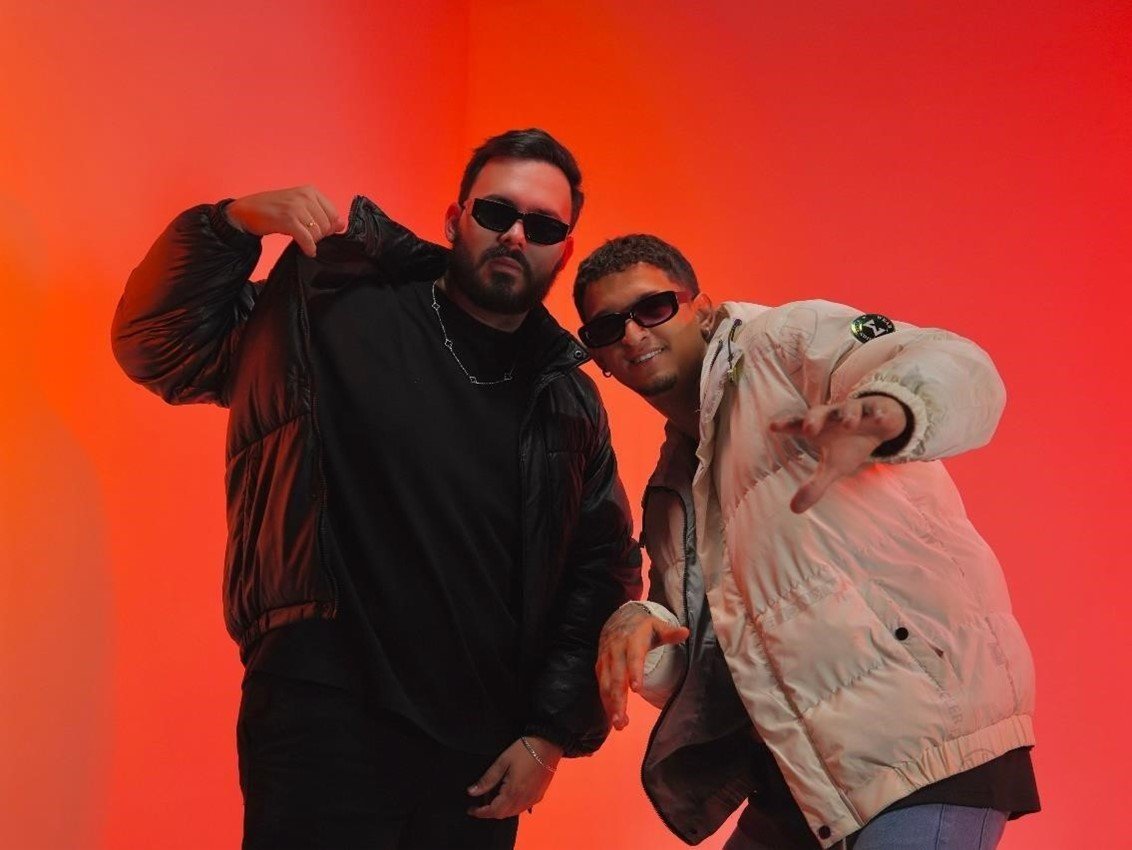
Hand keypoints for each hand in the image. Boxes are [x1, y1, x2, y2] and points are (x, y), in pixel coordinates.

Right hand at [225, 186, 345, 257]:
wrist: (245, 211)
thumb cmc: (273, 210)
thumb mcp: (299, 207)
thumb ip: (320, 214)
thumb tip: (342, 225)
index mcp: (310, 191)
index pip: (333, 214)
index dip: (328, 228)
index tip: (316, 232)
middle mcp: (305, 196)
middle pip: (327, 225)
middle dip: (319, 236)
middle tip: (306, 237)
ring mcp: (296, 207)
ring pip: (318, 233)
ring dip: (312, 242)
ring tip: (301, 240)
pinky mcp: (288, 219)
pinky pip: (307, 239)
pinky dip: (309, 248)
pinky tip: (307, 251)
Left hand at [467, 736, 561, 818]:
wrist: (549, 744)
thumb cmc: (524, 750)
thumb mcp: (503, 761)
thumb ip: (488, 779)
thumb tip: (472, 792)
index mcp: (513, 792)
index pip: (494, 811)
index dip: (480, 812)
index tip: (470, 809)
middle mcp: (524, 800)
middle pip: (503, 814)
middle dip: (490, 812)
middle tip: (479, 804)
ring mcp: (533, 799)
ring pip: (513, 813)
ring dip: (501, 810)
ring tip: (492, 799)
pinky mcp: (539, 796)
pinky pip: (522, 808)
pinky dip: (512, 807)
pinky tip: (508, 796)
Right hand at [596, 604, 688, 729]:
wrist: (618, 618)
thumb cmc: (643, 627)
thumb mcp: (657, 626)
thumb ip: (670, 632)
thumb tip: (686, 632)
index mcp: (632, 640)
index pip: (634, 658)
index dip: (634, 672)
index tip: (637, 690)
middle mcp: (616, 651)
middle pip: (616, 677)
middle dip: (618, 699)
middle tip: (622, 720)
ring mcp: (606, 659)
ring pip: (606, 684)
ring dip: (611, 705)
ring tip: (619, 724)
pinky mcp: (600, 666)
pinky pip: (601, 685)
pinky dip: (606, 701)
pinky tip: (613, 716)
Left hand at [769, 395, 906, 512]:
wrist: (879, 424)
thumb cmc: (849, 445)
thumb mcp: (833, 467)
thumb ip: (814, 485)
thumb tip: (794, 509)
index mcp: (819, 428)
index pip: (798, 425)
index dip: (786, 425)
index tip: (773, 426)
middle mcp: (834, 416)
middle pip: (820, 412)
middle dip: (814, 419)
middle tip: (808, 430)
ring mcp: (856, 411)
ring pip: (850, 408)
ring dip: (849, 416)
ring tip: (849, 425)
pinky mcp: (877, 410)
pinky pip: (878, 411)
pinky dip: (879, 415)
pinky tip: (880, 420)